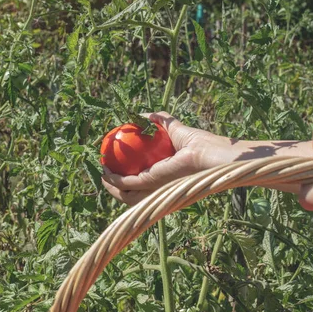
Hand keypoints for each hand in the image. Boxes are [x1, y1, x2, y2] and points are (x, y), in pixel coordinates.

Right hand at [101, 111, 222, 205]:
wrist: (209, 152)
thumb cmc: (200, 143)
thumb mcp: (175, 129)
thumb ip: (161, 121)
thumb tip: (143, 115)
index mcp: (166, 184)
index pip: (144, 187)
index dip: (128, 181)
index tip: (117, 168)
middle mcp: (160, 192)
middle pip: (132, 196)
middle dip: (116, 189)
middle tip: (106, 173)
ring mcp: (155, 191)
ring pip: (126, 196)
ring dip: (112, 188)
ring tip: (103, 174)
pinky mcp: (151, 183)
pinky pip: (127, 184)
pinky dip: (115, 181)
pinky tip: (107, 172)